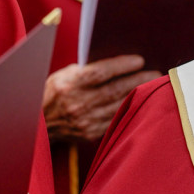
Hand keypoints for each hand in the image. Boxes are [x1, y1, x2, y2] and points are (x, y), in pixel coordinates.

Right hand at [43, 55, 159, 142]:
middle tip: (156, 73)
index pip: (100, 72)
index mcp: (69, 84)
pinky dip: (129, 111)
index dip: (122, 65)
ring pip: (118, 106)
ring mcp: (84, 121)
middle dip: (138, 80)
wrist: (37, 124)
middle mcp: (77, 103)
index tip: (139, 60)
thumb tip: (113, 64)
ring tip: (154, 87)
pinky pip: (115, 121)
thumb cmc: (51, 94)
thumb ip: (85, 70)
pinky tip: (140, 104)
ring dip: (139, 96)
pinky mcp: (89, 134)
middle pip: (114, 90)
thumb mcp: (62, 76)